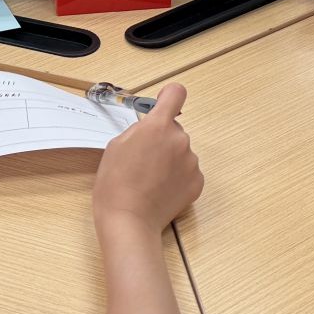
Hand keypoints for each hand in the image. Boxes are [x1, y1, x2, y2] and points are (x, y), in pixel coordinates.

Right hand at [93, 85, 200, 232]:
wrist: (129, 220)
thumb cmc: (115, 184)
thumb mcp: (116, 146)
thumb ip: (138, 130)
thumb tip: (150, 129)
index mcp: (157, 126)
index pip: (176, 94)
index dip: (169, 97)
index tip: (163, 106)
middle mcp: (179, 139)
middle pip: (174, 129)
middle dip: (162, 139)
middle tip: (143, 160)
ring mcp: (191, 161)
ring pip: (181, 151)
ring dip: (170, 159)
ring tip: (151, 179)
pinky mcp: (197, 181)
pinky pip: (188, 171)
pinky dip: (177, 177)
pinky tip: (161, 190)